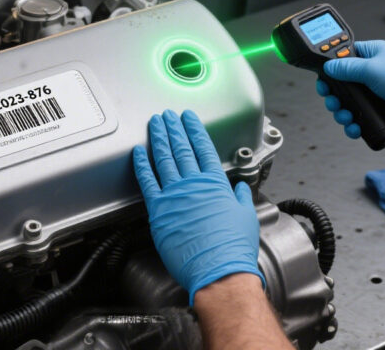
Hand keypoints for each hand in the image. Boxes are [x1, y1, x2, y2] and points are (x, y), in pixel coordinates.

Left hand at [132, 109, 263, 304]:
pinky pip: (147, 182)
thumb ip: (241, 198)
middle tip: (168, 115)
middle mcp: (194, 184)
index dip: (194, 130)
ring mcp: (174, 195)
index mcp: (215, 183)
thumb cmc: (233, 248)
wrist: (218, 270)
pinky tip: (138, 153)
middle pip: (181, 148)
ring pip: (164, 159)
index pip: (203, 148)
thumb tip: (241, 189)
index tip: (189, 118)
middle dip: (174, 128)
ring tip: (155, 124)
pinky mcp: (159, 210)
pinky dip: (142, 165)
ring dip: (158, 139)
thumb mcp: (246, 216)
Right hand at [318, 40, 384, 137]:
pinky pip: (361, 117)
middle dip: (335, 97)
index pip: (342, 59)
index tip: (324, 83)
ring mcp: (376, 92)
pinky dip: (355, 124)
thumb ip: (347, 67)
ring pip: (350, 104)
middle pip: (342, 85)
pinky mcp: (381, 109)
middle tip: (334, 103)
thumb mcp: (372, 68)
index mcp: (369, 55)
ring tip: (345, 117)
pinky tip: (354, 127)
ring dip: (343, 112)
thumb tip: (329, 66)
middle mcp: (371, 72)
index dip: (330, 71)